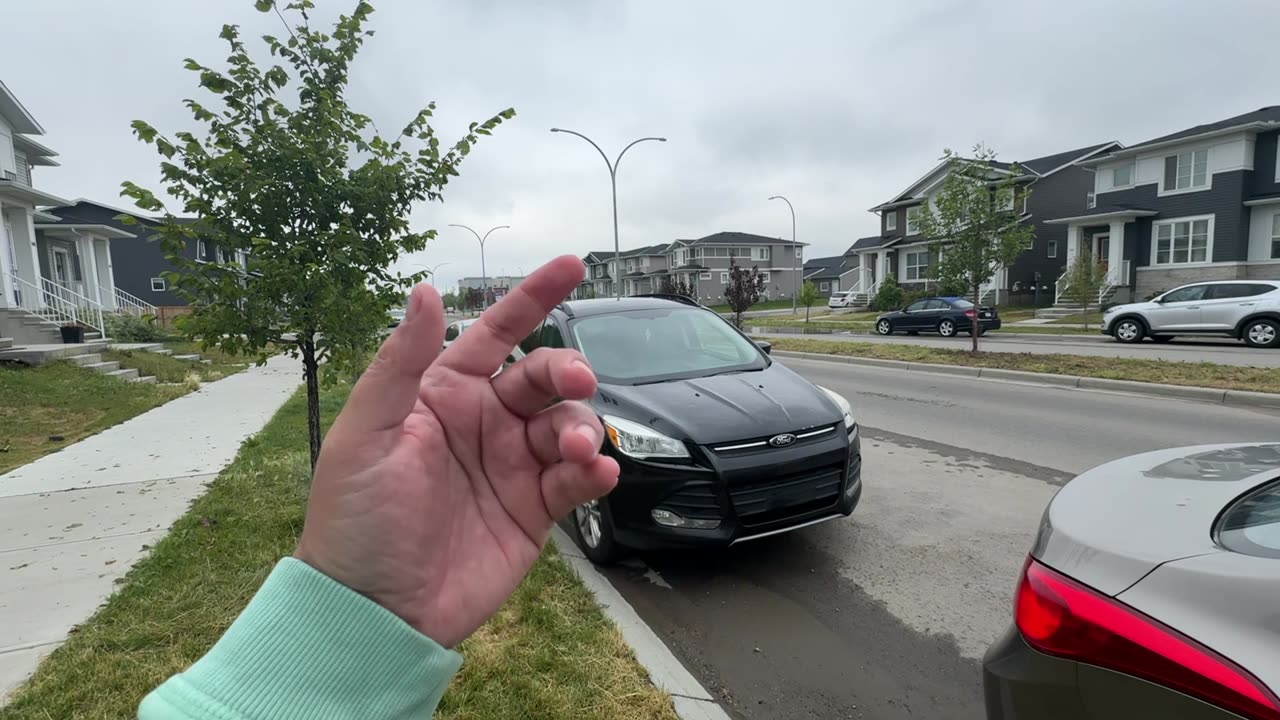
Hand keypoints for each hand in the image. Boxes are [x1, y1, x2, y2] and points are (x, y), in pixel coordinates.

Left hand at [295, 255, 618, 646]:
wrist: (375, 611)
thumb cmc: (356, 520)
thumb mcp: (368, 434)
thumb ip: (401, 363)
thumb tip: (427, 290)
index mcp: (442, 395)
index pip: (495, 334)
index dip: (532, 298)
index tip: (572, 265)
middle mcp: (483, 423)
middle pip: (544, 378)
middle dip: (569, 372)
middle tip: (579, 383)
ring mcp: (512, 467)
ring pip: (569, 426)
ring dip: (584, 428)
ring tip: (578, 453)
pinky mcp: (535, 512)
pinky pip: (577, 480)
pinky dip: (596, 472)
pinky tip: (598, 474)